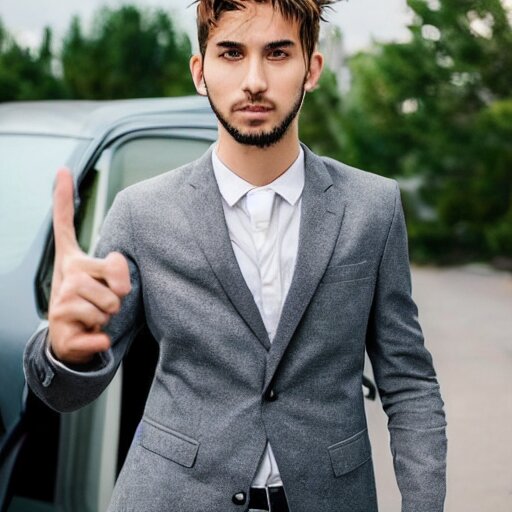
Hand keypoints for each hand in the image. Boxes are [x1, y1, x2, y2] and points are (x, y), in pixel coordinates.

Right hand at [48, 169, 131, 364]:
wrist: (70, 340)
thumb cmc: (92, 305)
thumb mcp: (106, 285)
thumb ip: (117, 271)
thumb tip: (120, 285)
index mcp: (73, 260)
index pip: (65, 225)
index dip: (64, 198)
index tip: (63, 170)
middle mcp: (64, 275)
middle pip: (111, 278)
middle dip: (118, 295)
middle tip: (106, 303)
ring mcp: (59, 301)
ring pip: (107, 305)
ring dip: (110, 316)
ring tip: (95, 317)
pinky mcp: (61, 327)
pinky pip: (97, 333)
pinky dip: (100, 340)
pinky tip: (92, 338)